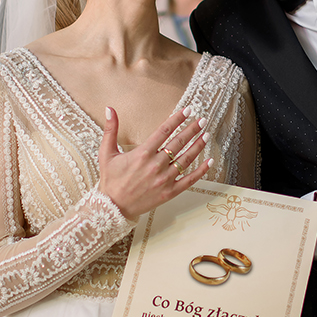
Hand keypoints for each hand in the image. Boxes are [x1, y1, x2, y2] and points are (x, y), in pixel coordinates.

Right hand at [97, 107, 211, 218]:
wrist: (113, 207)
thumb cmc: (111, 180)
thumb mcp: (106, 153)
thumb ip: (110, 130)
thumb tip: (109, 109)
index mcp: (142, 153)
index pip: (164, 131)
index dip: (177, 119)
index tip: (187, 111)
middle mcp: (155, 165)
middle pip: (179, 142)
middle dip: (192, 129)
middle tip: (202, 121)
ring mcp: (164, 179)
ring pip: (186, 159)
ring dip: (198, 146)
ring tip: (206, 135)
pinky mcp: (169, 192)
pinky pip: (189, 179)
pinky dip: (201, 170)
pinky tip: (210, 161)